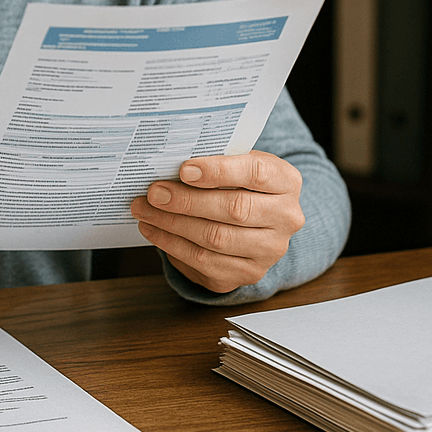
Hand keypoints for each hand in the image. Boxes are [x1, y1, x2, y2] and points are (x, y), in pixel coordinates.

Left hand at [130, 151, 303, 292]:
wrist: (255, 217)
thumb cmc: (239, 181)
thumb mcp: (236, 161)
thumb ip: (214, 158)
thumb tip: (168, 161)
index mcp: (286, 181)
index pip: (256, 173)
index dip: (218, 171)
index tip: (183, 170)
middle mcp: (286, 218)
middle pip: (234, 210)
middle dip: (186, 200)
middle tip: (154, 192)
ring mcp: (270, 250)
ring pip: (216, 238)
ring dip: (172, 224)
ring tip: (145, 209)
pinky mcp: (249, 273)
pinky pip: (206, 262)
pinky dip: (173, 245)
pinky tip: (153, 229)